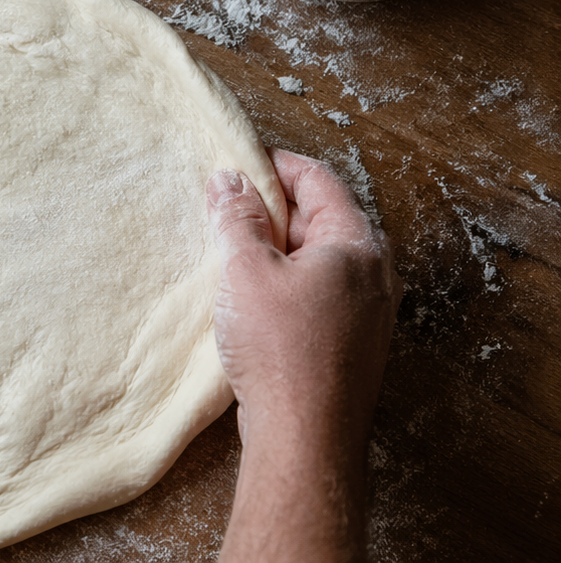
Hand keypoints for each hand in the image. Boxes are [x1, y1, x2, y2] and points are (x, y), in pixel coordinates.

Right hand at [206, 149, 399, 449]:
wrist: (306, 435)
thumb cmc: (281, 350)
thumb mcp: (245, 270)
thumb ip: (237, 217)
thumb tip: (229, 179)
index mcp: (357, 244)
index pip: (318, 180)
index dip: (274, 166)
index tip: (236, 162)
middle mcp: (374, 273)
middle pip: (321, 218)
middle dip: (272, 209)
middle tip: (224, 208)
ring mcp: (368, 312)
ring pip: (319, 259)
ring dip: (277, 250)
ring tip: (231, 253)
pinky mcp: (353, 344)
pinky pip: (319, 294)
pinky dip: (287, 283)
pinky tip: (251, 298)